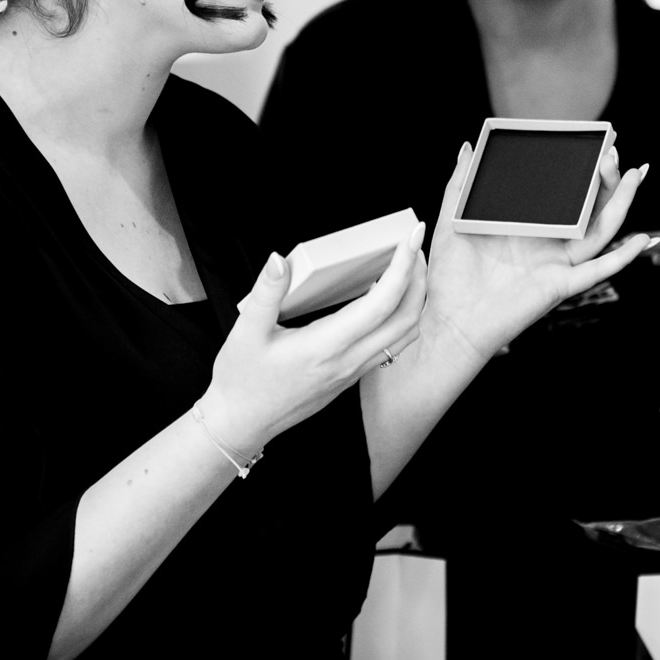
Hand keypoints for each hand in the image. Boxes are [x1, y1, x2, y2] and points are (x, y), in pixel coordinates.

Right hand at [203, 230, 428, 452]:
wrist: (241, 423)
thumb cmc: (241, 381)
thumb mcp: (246, 332)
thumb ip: (266, 292)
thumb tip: (278, 260)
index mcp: (325, 346)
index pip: (381, 303)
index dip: (402, 267)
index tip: (411, 237)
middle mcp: (347, 361)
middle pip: (406, 318)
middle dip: (418, 278)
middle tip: (412, 246)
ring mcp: (352, 372)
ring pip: (403, 335)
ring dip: (413, 300)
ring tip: (405, 269)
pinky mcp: (350, 376)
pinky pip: (390, 347)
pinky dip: (399, 318)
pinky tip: (382, 300)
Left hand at [422, 143, 650, 365]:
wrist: (450, 322)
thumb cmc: (450, 277)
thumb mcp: (451, 221)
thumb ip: (460, 184)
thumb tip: (469, 147)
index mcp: (528, 227)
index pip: (562, 195)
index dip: (580, 172)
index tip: (592, 144)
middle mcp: (548, 244)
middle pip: (589, 208)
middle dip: (606, 180)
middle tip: (612, 152)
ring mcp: (557, 264)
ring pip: (600, 232)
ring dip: (620, 205)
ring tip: (634, 176)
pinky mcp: (560, 285)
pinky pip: (598, 271)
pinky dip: (622, 257)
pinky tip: (641, 239)